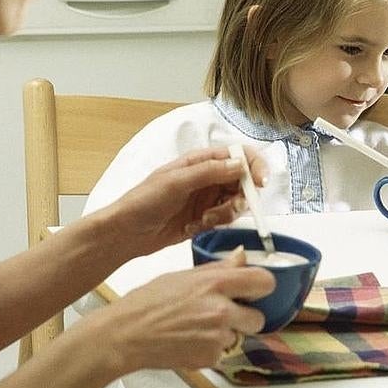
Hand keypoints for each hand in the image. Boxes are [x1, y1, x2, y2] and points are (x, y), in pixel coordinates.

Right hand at [100, 247, 273, 372]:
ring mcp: (217, 338)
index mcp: (215, 284)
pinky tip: (190, 341)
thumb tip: (242, 256)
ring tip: (197, 328)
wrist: (126, 335)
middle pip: (258, 318)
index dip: (261, 287)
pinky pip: (223, 353)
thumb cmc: (147, 303)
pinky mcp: (210, 358)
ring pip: (239, 337)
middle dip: (245, 317)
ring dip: (226, 334)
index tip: (255, 290)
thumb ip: (218, 269)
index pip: (264, 282)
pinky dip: (211, 350)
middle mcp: (221, 311)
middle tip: (225, 314)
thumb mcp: (183, 276)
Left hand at [104, 146, 268, 257]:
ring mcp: (207, 198)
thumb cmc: (144, 200)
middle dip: (240, 198)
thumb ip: (209, 172)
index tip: (261, 184)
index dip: (255, 166)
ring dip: (225, 214)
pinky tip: (193, 227)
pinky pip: (223, 220)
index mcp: (201, 161)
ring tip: (203, 220)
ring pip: (236, 204)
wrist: (126, 232)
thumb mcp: (176, 182)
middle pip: (243, 182)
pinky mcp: (205, 218)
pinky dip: (214, 225)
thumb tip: (240, 164)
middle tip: (224, 210)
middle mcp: (208, 177)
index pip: (239, 155)